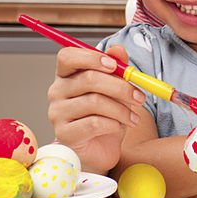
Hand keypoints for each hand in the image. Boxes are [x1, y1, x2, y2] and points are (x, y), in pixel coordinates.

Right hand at [46, 44, 145, 173]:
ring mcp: (57, 113)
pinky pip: (93, 123)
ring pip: (94, 102)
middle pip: (88, 79)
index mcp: (67, 74)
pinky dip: (114, 124)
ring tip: (133, 117)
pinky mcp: (64, 134)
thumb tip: (118, 49)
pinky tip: (120, 126)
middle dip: (120, 87)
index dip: (91, 57)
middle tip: (139, 96)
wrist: (102, 148)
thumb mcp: (116, 88)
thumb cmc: (106, 114)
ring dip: (121, 109)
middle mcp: (57, 91)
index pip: (68, 56)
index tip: (115, 65)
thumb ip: (117, 67)